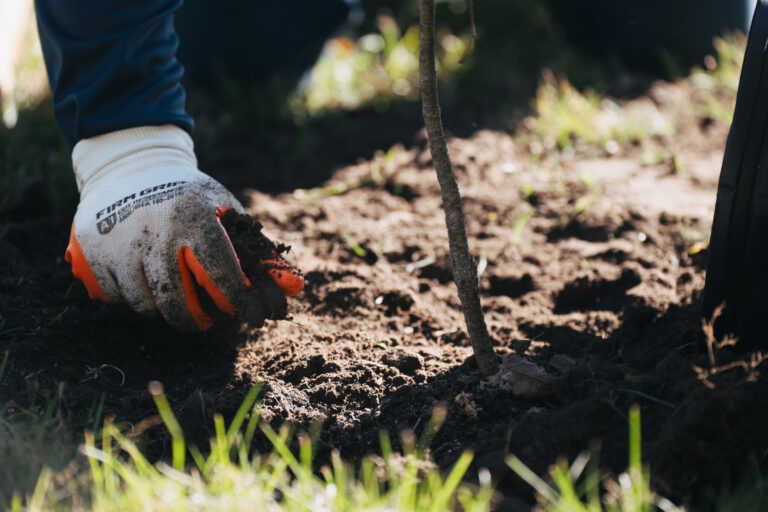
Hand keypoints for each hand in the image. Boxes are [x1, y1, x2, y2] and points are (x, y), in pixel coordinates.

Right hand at [65, 125, 298, 329]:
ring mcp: (119, 241)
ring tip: (178, 301)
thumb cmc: (189, 194)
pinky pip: (117, 296)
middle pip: (175, 299)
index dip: (240, 301)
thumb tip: (292, 289)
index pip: (220, 271)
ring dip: (164, 311)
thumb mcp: (226, 209)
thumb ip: (256, 248)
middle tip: (207, 322)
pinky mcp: (93, 249)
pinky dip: (136, 300)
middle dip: (196, 320)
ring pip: (143, 303)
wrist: (130, 164)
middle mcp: (154, 230)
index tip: (254, 315)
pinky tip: (148, 289)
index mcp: (192, 216)